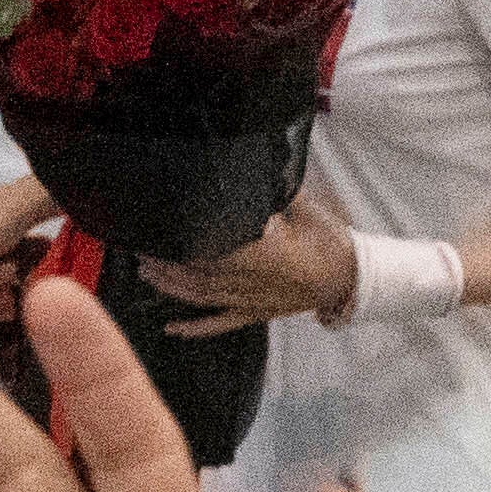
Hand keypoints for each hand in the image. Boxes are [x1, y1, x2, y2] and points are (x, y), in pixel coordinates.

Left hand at [145, 198, 357, 324]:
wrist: (351, 278)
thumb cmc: (330, 242)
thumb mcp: (306, 206)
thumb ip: (276, 189)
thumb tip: (254, 164)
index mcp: (262, 252)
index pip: (211, 246)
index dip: (180, 241)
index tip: (159, 229)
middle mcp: (250, 280)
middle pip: (197, 271)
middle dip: (165, 261)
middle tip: (140, 247)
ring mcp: (250, 301)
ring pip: (201, 296)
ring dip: (170, 286)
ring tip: (146, 272)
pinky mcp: (255, 314)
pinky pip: (220, 323)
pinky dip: (194, 328)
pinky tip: (172, 328)